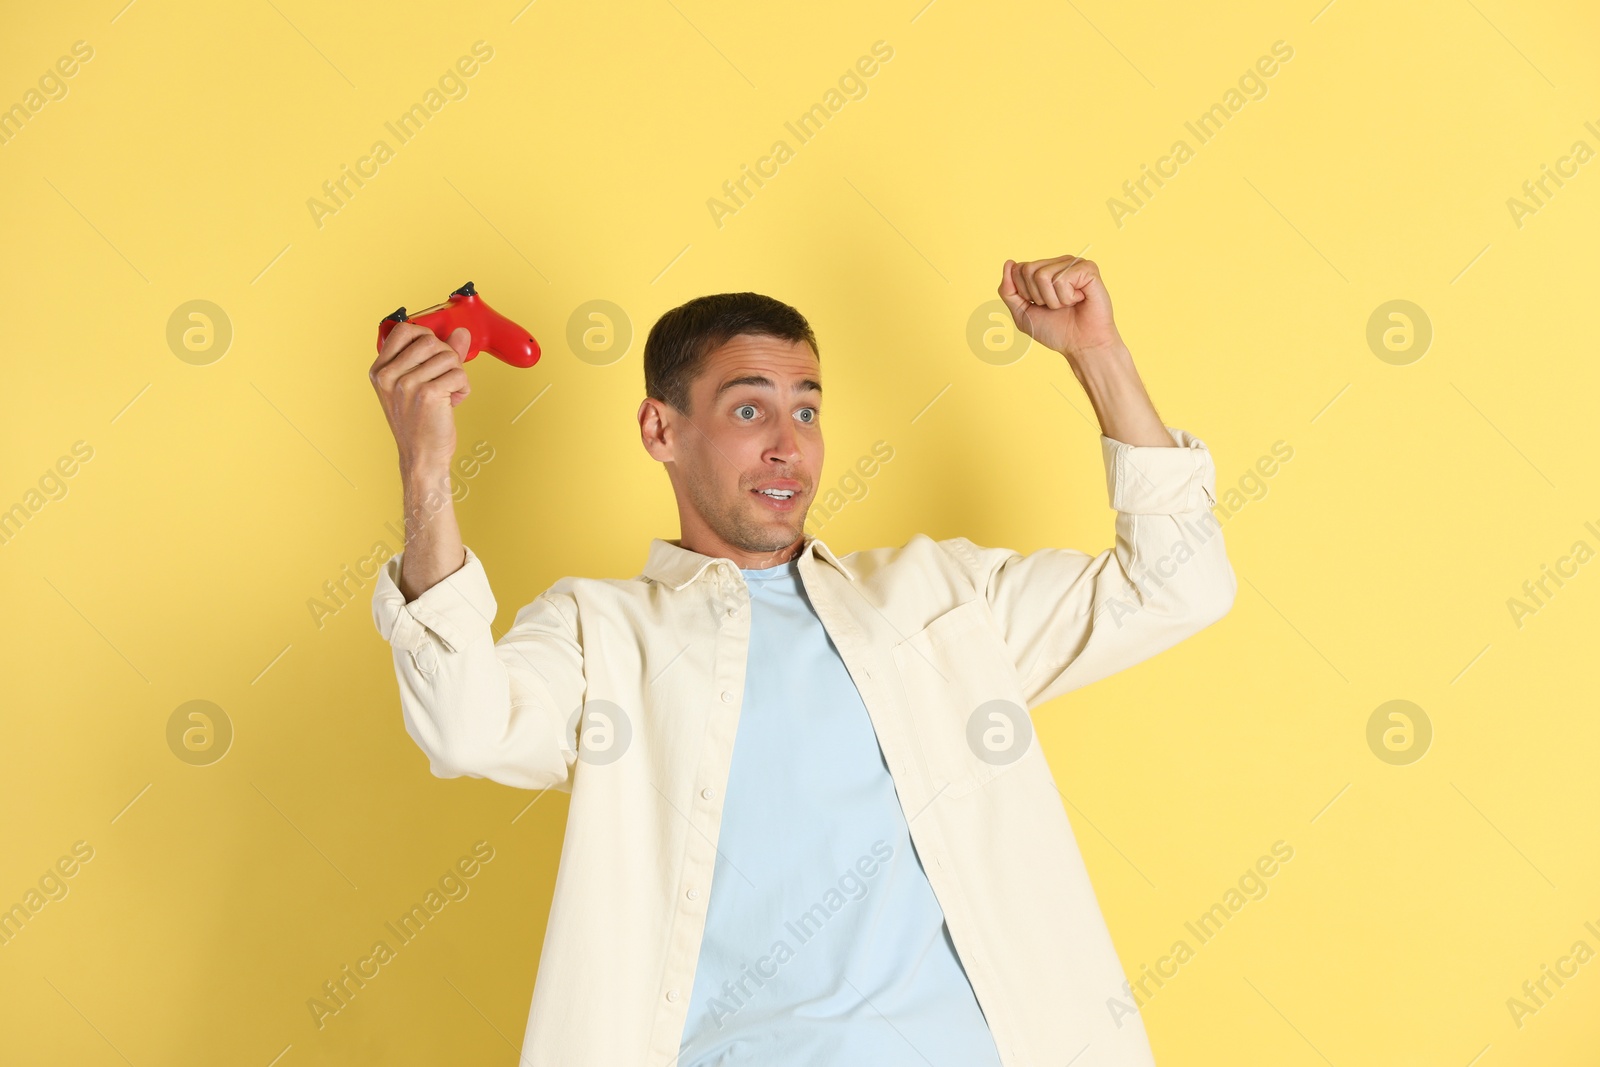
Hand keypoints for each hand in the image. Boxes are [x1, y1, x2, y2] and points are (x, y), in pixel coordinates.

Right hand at [369, 323, 472, 474]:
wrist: (421, 457)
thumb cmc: (420, 422)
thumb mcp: (418, 385)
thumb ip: (439, 355)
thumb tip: (462, 332)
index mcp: (380, 370)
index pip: (402, 330)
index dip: (425, 334)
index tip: (434, 351)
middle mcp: (388, 375)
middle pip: (430, 340)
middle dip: (447, 356)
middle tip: (445, 377)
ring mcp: (406, 384)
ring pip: (448, 356)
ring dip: (457, 373)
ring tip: (449, 392)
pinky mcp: (427, 394)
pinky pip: (459, 374)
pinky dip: (464, 387)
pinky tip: (454, 401)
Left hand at [998, 255, 1123, 363]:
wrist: (1081, 345)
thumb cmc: (1056, 330)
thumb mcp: (1022, 313)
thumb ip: (1009, 291)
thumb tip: (1008, 263)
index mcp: (1045, 269)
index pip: (1019, 268)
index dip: (1024, 293)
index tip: (1041, 305)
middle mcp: (1059, 263)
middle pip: (1028, 269)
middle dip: (1037, 296)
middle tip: (1056, 306)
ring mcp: (1074, 264)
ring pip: (1043, 275)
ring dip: (1053, 300)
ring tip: (1068, 305)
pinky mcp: (1088, 268)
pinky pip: (1062, 279)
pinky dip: (1067, 297)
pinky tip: (1079, 300)